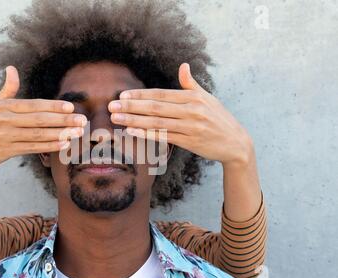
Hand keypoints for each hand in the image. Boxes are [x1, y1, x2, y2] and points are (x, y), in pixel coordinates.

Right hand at [0, 66, 86, 172]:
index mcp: (4, 106)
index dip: (53, 106)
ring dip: (60, 134)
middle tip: (82, 121)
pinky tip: (64, 145)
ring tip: (77, 133)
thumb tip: (11, 68)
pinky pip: (31, 148)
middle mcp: (4, 119)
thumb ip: (7, 89)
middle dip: (63, 120)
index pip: (34, 105)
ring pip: (38, 135)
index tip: (71, 108)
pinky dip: (49, 146)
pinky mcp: (5, 150)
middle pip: (39, 119)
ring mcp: (4, 135)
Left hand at [109, 63, 253, 166]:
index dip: (140, 95)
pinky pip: (165, 137)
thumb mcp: (208, 98)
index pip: (161, 94)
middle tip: (111, 106)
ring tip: (116, 119)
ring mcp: (191, 126)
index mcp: (193, 97)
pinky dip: (147, 134)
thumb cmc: (219, 118)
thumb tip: (183, 66)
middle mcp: (191, 110)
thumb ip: (191, 84)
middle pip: (155, 107)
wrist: (236, 143)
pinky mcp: (190, 142)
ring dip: (134, 120)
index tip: (123, 96)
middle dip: (131, 107)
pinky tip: (132, 132)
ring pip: (157, 122)